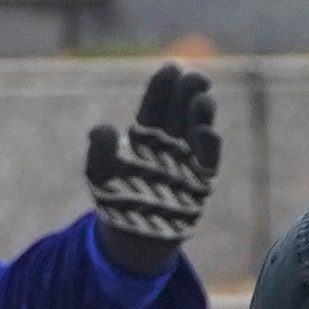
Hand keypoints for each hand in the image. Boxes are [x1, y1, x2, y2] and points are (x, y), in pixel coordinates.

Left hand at [84, 64, 219, 267]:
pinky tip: (207, 131)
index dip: (164, 86)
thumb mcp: (99, 176)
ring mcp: (186, 161)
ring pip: (198, 129)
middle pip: (181, 110)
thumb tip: (103, 127)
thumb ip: (99, 152)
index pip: (156, 104)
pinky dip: (209, 145)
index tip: (172, 68)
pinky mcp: (199, 182)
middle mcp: (169, 143)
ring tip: (203, 100)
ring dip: (202, 114)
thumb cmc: (115, 202)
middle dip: (188, 92)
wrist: (133, 239)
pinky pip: (208, 160)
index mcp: (145, 135)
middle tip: (195, 78)